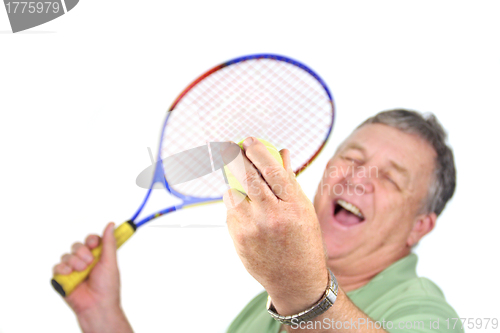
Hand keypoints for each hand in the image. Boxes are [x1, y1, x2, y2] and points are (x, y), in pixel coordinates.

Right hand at [53, 222, 132, 332]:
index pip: (90, 240)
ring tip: (81, 271)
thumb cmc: (107, 286)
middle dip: (82, 252)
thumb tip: (111, 224)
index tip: (94, 243)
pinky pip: (57, 267)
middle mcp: (84, 261)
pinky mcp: (62, 278)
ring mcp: (72, 269)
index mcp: (97, 256)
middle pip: (77, 246)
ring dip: (74, 261)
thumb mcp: (110, 261)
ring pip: (67, 255)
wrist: (97, 305)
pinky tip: (69, 273)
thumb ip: (109, 243)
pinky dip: (62, 268)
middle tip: (89, 262)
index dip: (91, 240)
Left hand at [222, 138, 328, 314]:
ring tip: (245, 185)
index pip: (272, 171)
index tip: (249, 140)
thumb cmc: (303, 240)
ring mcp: (251, 229)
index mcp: (292, 208)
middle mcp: (271, 217)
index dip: (258, 152)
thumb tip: (281, 151)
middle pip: (247, 177)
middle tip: (232, 146)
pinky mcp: (237, 238)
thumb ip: (289, 180)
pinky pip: (230, 209)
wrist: (295, 279)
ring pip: (233, 192)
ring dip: (235, 182)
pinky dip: (236, 202)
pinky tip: (248, 209)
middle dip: (236, 157)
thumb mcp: (303, 209)